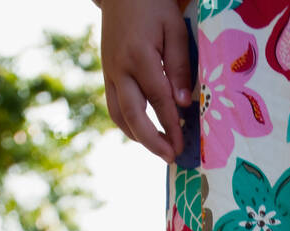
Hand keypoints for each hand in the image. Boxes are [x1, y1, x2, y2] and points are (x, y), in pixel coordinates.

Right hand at [99, 0, 191, 162]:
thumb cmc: (153, 5)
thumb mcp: (174, 28)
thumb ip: (180, 66)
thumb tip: (183, 103)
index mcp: (139, 56)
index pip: (158, 100)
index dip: (171, 126)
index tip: (182, 146)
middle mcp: (120, 69)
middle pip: (133, 115)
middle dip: (152, 141)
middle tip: (170, 157)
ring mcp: (109, 72)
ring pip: (118, 115)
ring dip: (138, 137)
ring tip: (159, 148)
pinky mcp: (106, 74)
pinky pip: (114, 107)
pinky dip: (128, 124)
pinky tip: (145, 132)